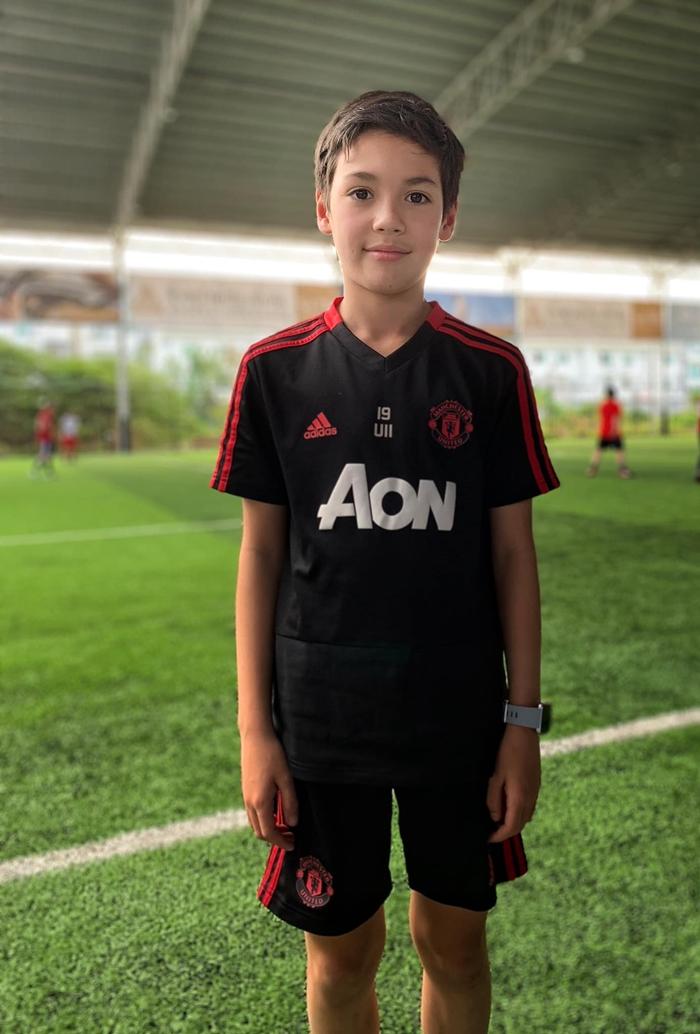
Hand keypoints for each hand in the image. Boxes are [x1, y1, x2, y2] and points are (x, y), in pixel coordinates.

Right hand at [240, 728, 298, 850]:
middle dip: (274, 838)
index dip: (281, 842)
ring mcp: (245, 796)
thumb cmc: (272, 755)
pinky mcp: (245, 790)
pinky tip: (275, 812)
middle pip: (259, 831)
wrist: (255, 737)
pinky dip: (263, 819)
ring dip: (268, 829)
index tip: (292, 845)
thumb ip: (290, 802)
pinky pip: (252, 813)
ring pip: (254, 823)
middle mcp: (249, 802)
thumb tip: (293, 823)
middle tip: (291, 837)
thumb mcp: (286, 778)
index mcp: (260, 801)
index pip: (269, 832)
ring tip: (285, 826)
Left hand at [486, 725, 540, 843]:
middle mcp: (531, 797)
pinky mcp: (536, 784)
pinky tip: (508, 805)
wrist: (524, 732)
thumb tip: (495, 818)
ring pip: (526, 816)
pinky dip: (519, 812)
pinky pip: (529, 806)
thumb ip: (494, 798)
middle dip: (506, 832)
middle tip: (491, 832)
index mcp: (520, 797)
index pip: (511, 827)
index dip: (499, 836)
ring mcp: (535, 790)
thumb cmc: (507, 752)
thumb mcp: (496, 775)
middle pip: (520, 825)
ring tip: (497, 820)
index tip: (488, 839)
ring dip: (513, 822)